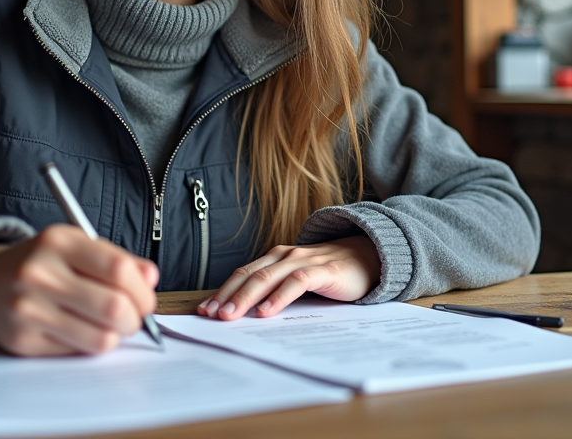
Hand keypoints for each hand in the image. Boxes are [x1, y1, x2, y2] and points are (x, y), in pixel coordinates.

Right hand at [0, 224, 158, 355]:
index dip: (143, 291)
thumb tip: (151, 278)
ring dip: (115, 336)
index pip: (118, 270)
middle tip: (131, 317)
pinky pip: (78, 352)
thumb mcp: (77, 247)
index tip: (146, 298)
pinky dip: (89, 344)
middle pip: (114, 307)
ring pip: (101, 338)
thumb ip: (118, 261)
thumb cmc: (41, 264)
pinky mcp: (23, 341)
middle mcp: (39, 273)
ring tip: (108, 325)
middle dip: (134, 318)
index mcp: (58, 241)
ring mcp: (28, 309)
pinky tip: (79, 330)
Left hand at [196, 235, 379, 319]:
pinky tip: (267, 312)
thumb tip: (245, 315)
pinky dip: (279, 297)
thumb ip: (275, 291)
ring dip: (246, 298)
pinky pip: (296, 282)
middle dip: (226, 296)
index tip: (203, 310)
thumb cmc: (328, 274)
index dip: (221, 291)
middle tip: (210, 316)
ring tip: (230, 316)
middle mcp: (284, 256)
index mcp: (274, 259)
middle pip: (248, 276)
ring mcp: (303, 261)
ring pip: (267, 278)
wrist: (368, 257)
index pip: (241, 275)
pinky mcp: (322, 270)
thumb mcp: (297, 282)